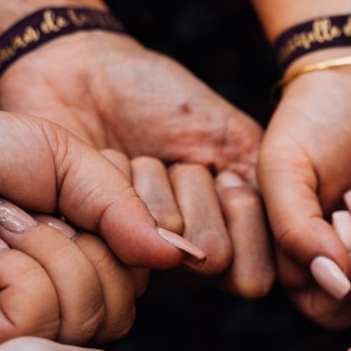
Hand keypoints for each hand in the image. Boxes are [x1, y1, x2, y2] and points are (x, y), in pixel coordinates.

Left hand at [0, 31, 272, 296]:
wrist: (89, 72)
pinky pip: (116, 233)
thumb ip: (267, 200)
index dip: (242, 212)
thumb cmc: (167, 102)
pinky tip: (104, 163)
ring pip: (165, 244)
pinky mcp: (83, 247)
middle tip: (176, 162)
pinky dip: (118, 180)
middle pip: (212, 257)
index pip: (253, 273)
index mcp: (225, 240)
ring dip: (154, 183)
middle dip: (197, 191)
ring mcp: (128, 259)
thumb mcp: (236, 141)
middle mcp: (178, 263)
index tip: (224, 171)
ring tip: (138, 159)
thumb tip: (267, 278)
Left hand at [0, 103, 201, 350]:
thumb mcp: (59, 153)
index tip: (77, 192)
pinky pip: (51, 322)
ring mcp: (25, 320)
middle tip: (22, 209)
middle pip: (131, 296)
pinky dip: (22, 275)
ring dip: (51, 254)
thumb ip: (123, 203)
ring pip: (98, 314)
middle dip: (88, 242)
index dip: (128, 227)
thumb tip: (182, 258)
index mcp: (79, 244)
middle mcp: (59, 288)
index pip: (145, 263)